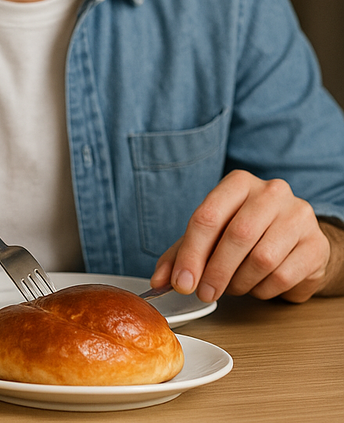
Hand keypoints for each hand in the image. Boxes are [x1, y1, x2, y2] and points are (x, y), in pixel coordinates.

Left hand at [150, 170, 329, 302]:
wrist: (295, 242)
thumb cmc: (246, 236)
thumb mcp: (208, 238)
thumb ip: (180, 256)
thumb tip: (159, 282)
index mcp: (238, 183)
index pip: (207, 217)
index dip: (191, 254)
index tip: (182, 283)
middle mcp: (271, 192)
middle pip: (236, 236)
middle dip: (215, 272)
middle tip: (205, 293)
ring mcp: (299, 216)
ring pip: (261, 258)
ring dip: (240, 282)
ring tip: (233, 287)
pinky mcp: (316, 244)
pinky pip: (283, 275)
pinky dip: (263, 289)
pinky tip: (257, 285)